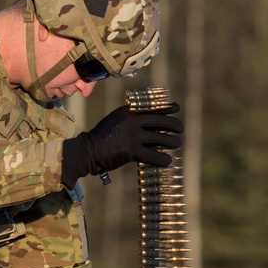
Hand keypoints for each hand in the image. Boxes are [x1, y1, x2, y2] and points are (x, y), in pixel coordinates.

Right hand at [61, 103, 182, 187]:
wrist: (88, 151)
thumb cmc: (103, 138)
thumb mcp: (116, 121)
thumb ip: (131, 120)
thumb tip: (153, 124)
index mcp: (128, 111)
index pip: (152, 106)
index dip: (167, 107)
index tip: (176, 108)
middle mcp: (132, 120)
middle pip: (161, 121)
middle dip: (174, 125)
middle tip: (180, 130)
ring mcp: (132, 135)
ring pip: (161, 138)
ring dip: (172, 142)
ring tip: (176, 144)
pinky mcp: (131, 151)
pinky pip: (153, 155)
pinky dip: (162, 159)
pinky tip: (167, 161)